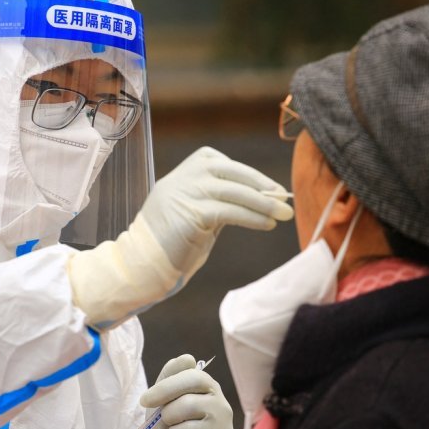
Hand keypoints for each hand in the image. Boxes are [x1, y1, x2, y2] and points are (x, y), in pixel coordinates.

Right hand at [139, 146, 293, 276]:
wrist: (143, 264)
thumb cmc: (173, 242)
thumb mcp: (197, 211)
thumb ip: (220, 200)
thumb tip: (262, 198)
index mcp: (185, 171)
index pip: (225, 164)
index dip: (252, 176)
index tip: (272, 189)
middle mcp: (184, 176)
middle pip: (232, 172)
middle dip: (263, 186)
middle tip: (285, 198)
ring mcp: (186, 192)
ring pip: (235, 192)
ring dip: (264, 204)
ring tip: (284, 214)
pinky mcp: (192, 213)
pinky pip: (230, 211)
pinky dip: (253, 217)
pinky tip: (267, 224)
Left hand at [140, 355, 232, 428]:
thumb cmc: (174, 422)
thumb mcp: (167, 397)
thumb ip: (172, 375)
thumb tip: (187, 358)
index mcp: (210, 387)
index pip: (193, 377)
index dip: (166, 387)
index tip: (145, 400)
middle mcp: (222, 406)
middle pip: (187, 403)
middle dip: (168, 414)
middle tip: (167, 421)